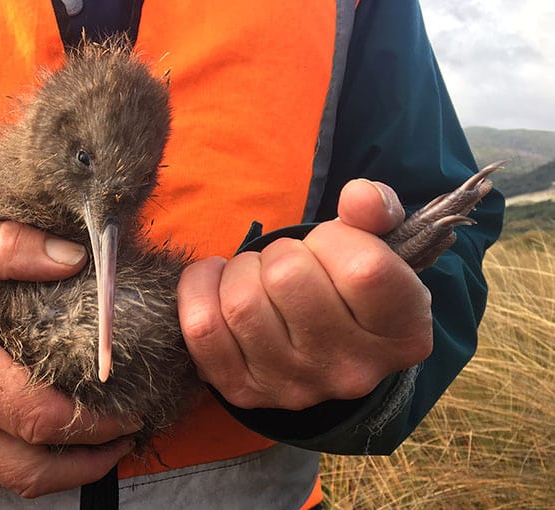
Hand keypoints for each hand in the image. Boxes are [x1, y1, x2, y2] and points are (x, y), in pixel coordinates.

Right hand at [0, 222, 136, 497]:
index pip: (38, 417)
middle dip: (87, 463)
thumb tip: (77, 257)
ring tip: (101, 445)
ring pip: (8, 479)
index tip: (129, 411)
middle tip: (126, 437)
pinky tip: (52, 441)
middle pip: (29, 469)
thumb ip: (15, 248)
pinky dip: (28, 465)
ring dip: (62, 472)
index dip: (92, 423)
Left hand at [177, 179, 433, 410]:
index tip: (329, 244)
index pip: (363, 269)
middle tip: (288, 263)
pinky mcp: (244, 393)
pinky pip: (201, 328)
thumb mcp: (377, 245)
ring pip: (241, 302)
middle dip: (280, 253)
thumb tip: (359, 196)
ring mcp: (295, 388)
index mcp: (403, 333)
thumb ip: (375, 211)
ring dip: (241, 272)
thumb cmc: (347, 284)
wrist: (321, 346)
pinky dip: (199, 289)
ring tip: (257, 276)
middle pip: (287, 277)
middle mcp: (352, 370)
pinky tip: (216, 282)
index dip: (335, 239)